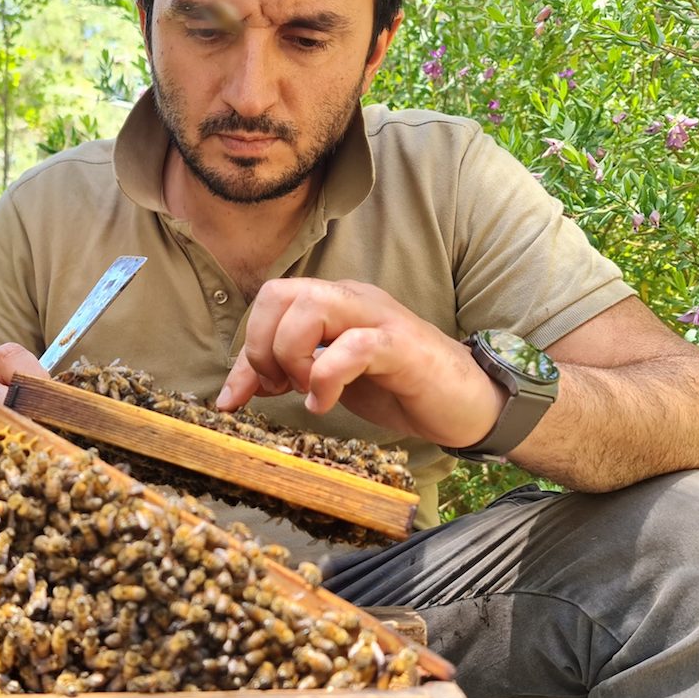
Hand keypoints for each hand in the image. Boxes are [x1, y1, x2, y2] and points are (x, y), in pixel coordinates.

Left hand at [216, 278, 504, 447]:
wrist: (467, 403)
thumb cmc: (398, 388)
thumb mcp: (328, 380)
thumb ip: (285, 375)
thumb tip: (231, 393)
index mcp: (332, 302)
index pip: (269, 299)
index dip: (248, 345)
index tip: (251, 393)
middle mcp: (351, 299)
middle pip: (279, 293)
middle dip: (263, 348)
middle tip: (281, 387)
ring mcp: (377, 318)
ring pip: (310, 307)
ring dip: (292, 357)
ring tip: (307, 392)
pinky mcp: (401, 346)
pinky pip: (353, 346)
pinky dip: (327, 378)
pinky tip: (327, 404)